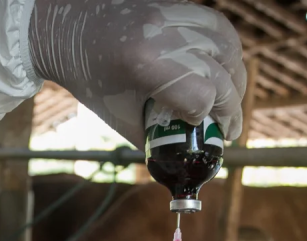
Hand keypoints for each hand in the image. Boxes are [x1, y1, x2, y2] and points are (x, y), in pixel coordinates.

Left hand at [27, 0, 245, 145]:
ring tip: (231, 101)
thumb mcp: (119, 115)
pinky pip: (217, 25)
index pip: (201, 95)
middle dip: (231, 106)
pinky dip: (228, 50)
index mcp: (143, 63)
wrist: (69, 30)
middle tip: (229, 129)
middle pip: (220, 73)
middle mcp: (162, 32)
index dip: (208, 117)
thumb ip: (154, 137)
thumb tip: (185, 158)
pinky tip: (224, 71)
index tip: (205, 131)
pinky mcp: (175, 3)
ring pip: (227, 45)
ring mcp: (170, 12)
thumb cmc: (90, 79)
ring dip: (237, 77)